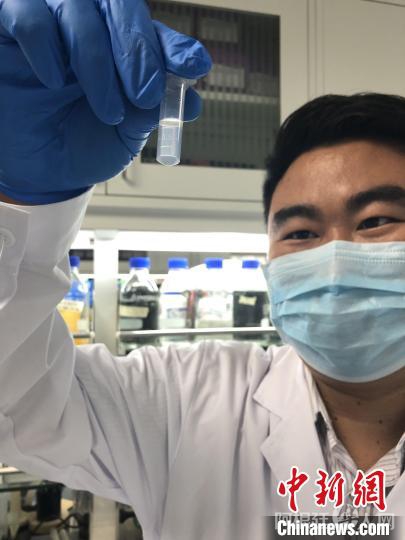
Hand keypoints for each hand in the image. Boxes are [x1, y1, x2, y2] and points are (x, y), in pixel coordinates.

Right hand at [0, 0, 211, 203]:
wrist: (37, 172)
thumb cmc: (82, 148)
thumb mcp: (124, 136)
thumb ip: (151, 112)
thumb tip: (193, 101)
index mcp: (121, 50)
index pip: (152, 32)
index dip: (174, 46)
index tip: (194, 66)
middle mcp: (89, 28)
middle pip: (118, 4)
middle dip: (137, 48)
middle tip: (145, 92)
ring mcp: (50, 23)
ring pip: (76, 5)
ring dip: (95, 56)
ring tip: (107, 109)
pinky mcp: (8, 28)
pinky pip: (27, 13)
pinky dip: (44, 44)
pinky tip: (53, 81)